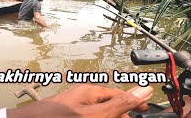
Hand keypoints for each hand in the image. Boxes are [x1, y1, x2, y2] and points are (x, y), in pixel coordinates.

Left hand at [7, 84, 152, 117]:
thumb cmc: (59, 117)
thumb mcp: (95, 114)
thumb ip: (119, 103)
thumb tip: (144, 89)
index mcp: (90, 92)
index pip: (119, 95)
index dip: (133, 102)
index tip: (145, 110)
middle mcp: (82, 95)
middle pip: (108, 104)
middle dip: (119, 113)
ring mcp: (73, 104)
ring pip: (97, 111)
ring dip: (107, 116)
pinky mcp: (66, 112)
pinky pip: (86, 114)